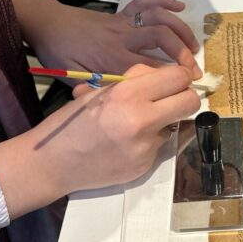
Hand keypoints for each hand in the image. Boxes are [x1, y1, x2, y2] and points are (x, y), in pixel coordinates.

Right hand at [0, 64, 200, 218]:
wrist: (52, 163)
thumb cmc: (72, 123)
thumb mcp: (100, 92)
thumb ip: (133, 82)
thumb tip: (162, 76)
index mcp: (128, 93)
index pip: (178, 77)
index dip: (179, 77)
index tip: (175, 81)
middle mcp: (141, 119)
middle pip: (190, 102)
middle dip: (184, 98)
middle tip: (171, 101)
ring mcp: (146, 146)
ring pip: (175, 125)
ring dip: (163, 123)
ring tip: (136, 126)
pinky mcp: (145, 166)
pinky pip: (159, 147)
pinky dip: (148, 143)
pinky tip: (126, 144)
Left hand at [12, 0, 201, 78]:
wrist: (47, 24)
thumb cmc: (59, 54)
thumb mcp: (73, 78)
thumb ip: (98, 89)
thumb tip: (119, 103)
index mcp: (112, 57)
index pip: (150, 67)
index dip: (171, 78)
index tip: (186, 89)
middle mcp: (123, 37)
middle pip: (162, 39)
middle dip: (183, 54)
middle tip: (194, 72)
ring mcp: (124, 22)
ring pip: (159, 19)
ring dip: (181, 31)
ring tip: (194, 47)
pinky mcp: (122, 13)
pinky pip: (146, 2)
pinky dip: (164, 1)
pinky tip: (180, 7)